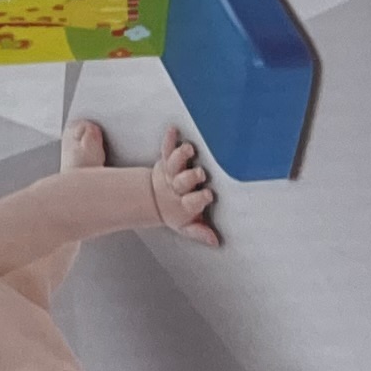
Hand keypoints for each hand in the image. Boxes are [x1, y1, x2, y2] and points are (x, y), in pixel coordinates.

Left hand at [149, 131, 222, 247]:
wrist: (155, 201)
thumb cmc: (178, 212)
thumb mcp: (188, 226)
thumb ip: (200, 232)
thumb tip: (215, 241)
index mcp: (185, 204)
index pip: (193, 201)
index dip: (200, 199)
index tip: (208, 195)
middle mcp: (177, 187)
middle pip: (183, 181)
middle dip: (191, 177)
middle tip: (200, 173)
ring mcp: (171, 172)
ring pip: (175, 163)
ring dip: (181, 155)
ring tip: (188, 148)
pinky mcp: (166, 160)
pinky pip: (166, 148)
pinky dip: (169, 139)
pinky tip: (173, 129)